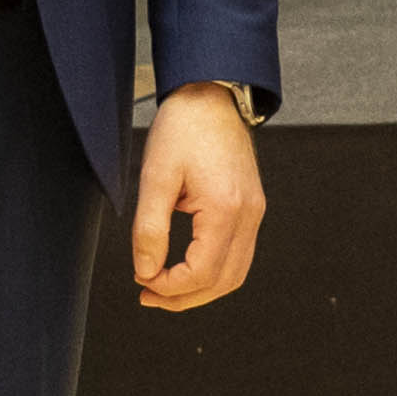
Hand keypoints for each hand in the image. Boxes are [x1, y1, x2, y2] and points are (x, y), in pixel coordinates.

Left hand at [129, 85, 265, 308]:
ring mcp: (254, 212)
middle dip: (185, 298)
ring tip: (166, 289)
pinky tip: (187, 267)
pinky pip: (238, 255)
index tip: (142, 280)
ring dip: (201, 289)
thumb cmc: (184, 128)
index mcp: (225, 208)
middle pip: (224, 281)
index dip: (170, 287)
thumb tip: (145, 271)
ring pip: (235, 274)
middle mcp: (248, 215)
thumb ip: (149, 230)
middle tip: (149, 296)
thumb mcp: (155, 177)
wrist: (211, 97)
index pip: (202, 272)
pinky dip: (213, 271)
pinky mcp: (251, 208)